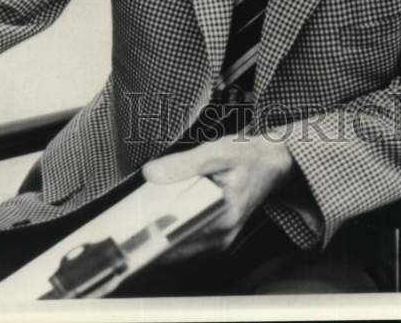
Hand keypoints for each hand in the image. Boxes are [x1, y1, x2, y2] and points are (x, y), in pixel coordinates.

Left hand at [141, 133, 294, 262]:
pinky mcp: (217, 237)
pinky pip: (187, 242)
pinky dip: (171, 232)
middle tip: (130, 220)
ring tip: (139, 219)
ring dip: (159, 235)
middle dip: (151, 234)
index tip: (131, 226)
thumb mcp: (217, 152)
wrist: (271, 163)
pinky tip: (159, 218)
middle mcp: (222, 236)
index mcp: (223, 217)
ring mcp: (220, 240)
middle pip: (176, 245)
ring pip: (179, 247)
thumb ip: (184, 164)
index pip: (178, 236)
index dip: (151, 233)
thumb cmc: (247, 156)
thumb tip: (151, 174)